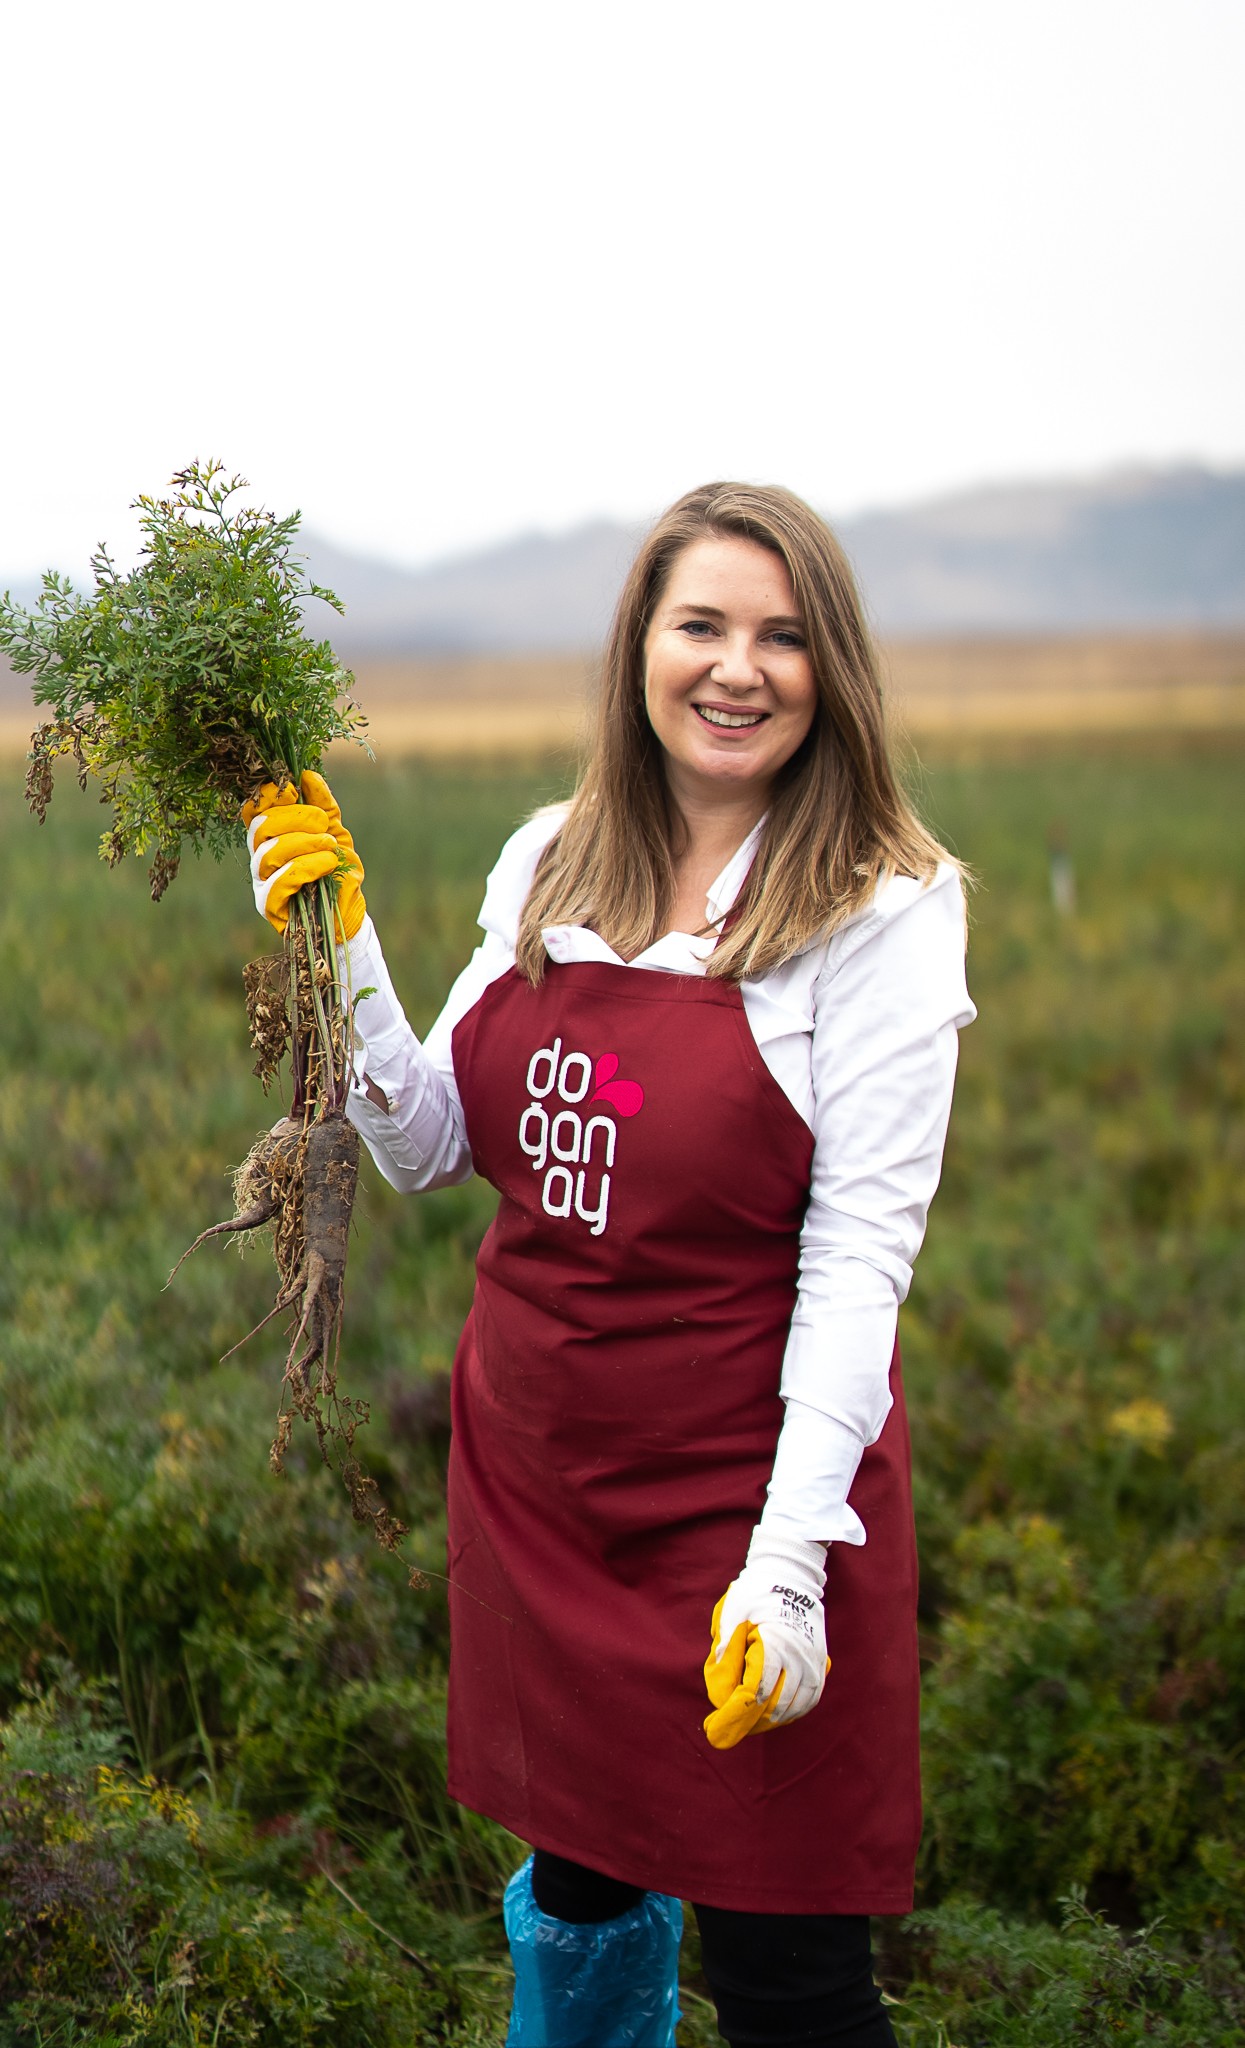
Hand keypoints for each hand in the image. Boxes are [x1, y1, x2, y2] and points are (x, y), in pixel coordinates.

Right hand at [242, 771, 365, 938]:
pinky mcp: (269, 905)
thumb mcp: (334, 832)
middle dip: (296, 818)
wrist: (349, 913)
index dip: (267, 796)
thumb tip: (308, 775)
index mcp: (270, 836)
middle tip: (324, 825)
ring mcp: (261, 882)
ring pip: (269, 853)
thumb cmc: (337, 872)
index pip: (252, 809)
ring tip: (331, 848)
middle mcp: (259, 856)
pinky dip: (307, 867)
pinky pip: (279, 882)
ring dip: (305, 844)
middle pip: (260, 827)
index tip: (293, 791)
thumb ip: (322, 805)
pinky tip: (328, 864)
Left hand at [703, 1530, 828, 1751]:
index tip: (732, 1717)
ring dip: (782, 1716)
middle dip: (761, 1719)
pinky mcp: (821, 1657)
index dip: (746, 1708)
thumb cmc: (758, 1589)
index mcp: (775, 1643)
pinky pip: (815, 1692)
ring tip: (763, 1723)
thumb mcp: (735, 1607)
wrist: (791, 1572)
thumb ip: (726, 1638)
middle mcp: (798, 1654)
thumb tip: (717, 1666)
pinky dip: (801, 1707)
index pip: (762, 1689)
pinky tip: (787, 1712)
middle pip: (782, 1701)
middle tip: (744, 1726)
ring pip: (801, 1702)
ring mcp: (813, 1657)